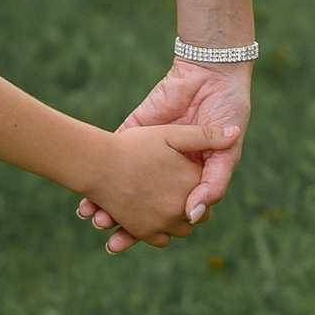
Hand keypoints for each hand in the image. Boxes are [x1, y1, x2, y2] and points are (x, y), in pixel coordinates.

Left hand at [78, 59, 248, 238]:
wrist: (212, 74)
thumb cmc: (227, 114)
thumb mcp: (225, 154)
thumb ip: (213, 184)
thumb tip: (194, 215)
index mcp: (189, 180)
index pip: (166, 213)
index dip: (151, 229)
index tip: (132, 240)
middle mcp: (165, 171)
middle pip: (139, 203)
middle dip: (122, 220)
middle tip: (107, 233)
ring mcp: (148, 151)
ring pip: (121, 183)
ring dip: (107, 200)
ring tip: (94, 217)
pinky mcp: (134, 129)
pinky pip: (113, 152)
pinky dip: (98, 170)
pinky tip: (87, 187)